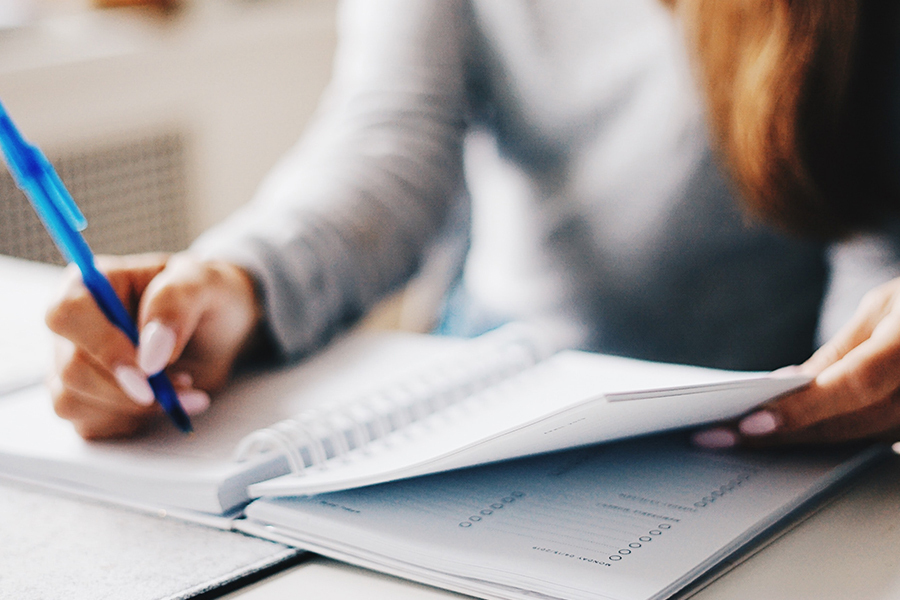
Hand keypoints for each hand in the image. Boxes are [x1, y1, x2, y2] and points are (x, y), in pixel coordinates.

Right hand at [45, 252, 263, 439]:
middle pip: (71, 368)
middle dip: (129, 388)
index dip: (103, 346)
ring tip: (182, 387)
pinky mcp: (86, 399)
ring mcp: (75, 364)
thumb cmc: (207, 296)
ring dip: (135, 408)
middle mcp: (74, 326)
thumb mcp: (204, 283)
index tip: (148, 370)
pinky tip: (164, 403)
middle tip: (184, 383)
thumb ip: (175, 304)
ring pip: (73, 401)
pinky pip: (88, 424)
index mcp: (91, 284)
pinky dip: (132, 421)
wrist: (221, 329)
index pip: (68, 314)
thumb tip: (150, 353)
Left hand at [693, 277, 899, 448]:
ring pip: (861, 439)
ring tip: (740, 441)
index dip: (802, 409)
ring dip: (800, 442)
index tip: (750, 425)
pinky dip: (832, 439)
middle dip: (782, 434)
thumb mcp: (886, 306)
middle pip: (850, 423)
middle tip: (719, 438)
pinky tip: (790, 437)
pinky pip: (877, 440)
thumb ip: (842, 351)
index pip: (853, 386)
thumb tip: (791, 384)